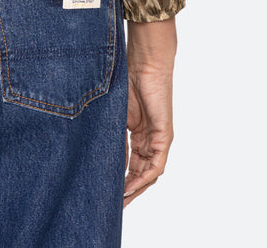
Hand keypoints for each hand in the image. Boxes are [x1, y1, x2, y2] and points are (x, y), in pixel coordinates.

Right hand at [123, 15, 176, 206]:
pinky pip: (156, 165)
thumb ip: (112, 135)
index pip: (130, 164)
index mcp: (137, 133)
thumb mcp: (114, 114)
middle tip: (112, 204)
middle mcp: (149, 139)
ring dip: (135, 189)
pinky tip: (130, 187)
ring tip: (119, 201)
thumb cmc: (127, 78)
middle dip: (127, 190)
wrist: (144, 61)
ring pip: (148, 173)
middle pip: (140, 173)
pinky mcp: (165, 136)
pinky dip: (144, 178)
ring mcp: (158, 138)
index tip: (105, 192)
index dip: (119, 180)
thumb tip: (101, 158)